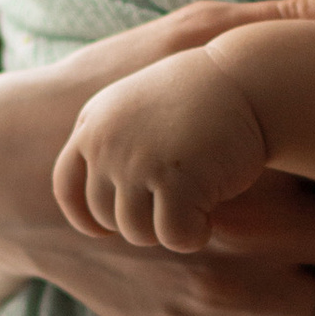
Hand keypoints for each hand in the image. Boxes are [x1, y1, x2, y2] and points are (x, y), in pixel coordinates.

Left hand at [55, 47, 269, 249]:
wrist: (248, 80)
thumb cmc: (202, 101)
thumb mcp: (139, 111)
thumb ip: (113, 149)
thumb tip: (98, 214)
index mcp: (93, 123)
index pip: (66, 187)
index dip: (86, 217)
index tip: (106, 230)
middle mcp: (106, 142)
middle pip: (105, 216)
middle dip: (141, 223)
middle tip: (177, 206)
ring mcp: (136, 160)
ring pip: (136, 231)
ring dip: (168, 229)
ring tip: (196, 207)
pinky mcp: (174, 180)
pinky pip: (173, 235)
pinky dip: (193, 235)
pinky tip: (210, 218)